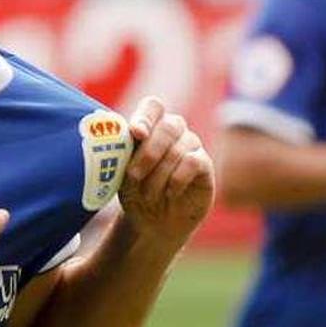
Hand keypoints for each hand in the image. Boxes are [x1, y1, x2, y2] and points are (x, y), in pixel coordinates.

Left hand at [119, 97, 214, 243]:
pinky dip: (176, 180)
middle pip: (167, 127)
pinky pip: (193, 162)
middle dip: (148, 154)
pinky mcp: (204, 164)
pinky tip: (169, 193)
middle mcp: (174, 129)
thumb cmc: (134, 190)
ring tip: (147, 194)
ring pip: (178, 150)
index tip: (135, 134)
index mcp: (150, 124)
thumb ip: (121, 151)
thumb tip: (121, 135)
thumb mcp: (121, 172)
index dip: (145, 117)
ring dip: (158, 176)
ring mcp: (191, 145)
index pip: (153, 106)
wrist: (152, 220)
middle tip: (133, 176)